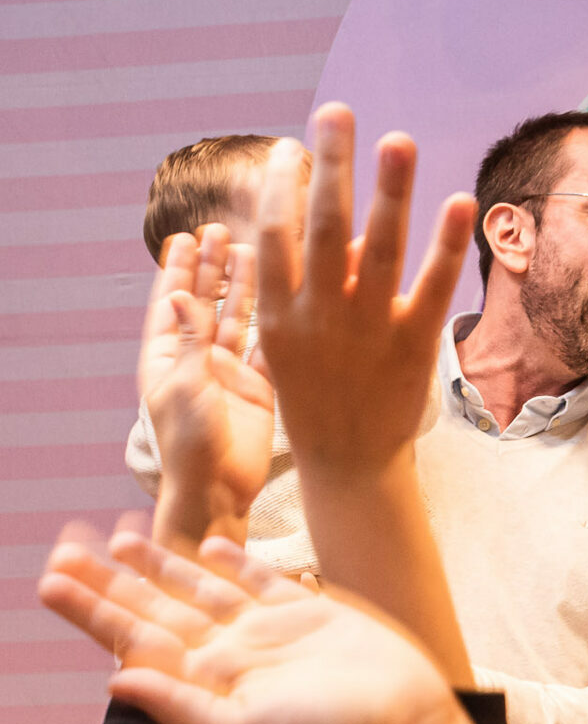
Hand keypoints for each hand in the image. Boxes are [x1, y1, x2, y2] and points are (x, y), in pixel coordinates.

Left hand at [39, 527, 462, 723]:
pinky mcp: (308, 613)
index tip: (51, 582)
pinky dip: (234, 561)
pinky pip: (261, 580)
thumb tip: (113, 681)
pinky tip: (210, 543)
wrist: (402, 723)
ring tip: (121, 539)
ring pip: (200, 589)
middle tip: (66, 550)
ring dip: (162, 565)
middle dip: (112, 582)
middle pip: (159, 608)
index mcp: (208, 682)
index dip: (94, 611)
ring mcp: (268, 630)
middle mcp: (230, 653)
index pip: (136, 640)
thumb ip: (179, 705)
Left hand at [141, 227, 275, 550]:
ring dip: (242, 287)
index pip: (172, 303)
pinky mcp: (260, 388)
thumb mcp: (185, 388)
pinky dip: (274, 322)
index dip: (178, 270)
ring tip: (250, 251)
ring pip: (237, 320)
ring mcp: (229, 373)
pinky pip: (266, 348)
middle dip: (212, 269)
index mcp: (167, 358)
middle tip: (220, 232)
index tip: (186, 237)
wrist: (219, 490)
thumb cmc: (189, 444)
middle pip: (205, 304)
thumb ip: (189, 341)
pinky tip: (283, 294)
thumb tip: (182, 294)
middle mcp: (198, 360)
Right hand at [255, 102, 474, 478]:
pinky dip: (446, 244)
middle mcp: (319, 314)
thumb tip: (347, 231)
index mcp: (279, 312)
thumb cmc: (317, 394)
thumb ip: (311, 286)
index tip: (289, 146)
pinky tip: (459, 201)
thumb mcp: (290, 343)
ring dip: (389, 191)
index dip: (279, 187)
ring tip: (397, 139)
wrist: (348, 463)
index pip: (273, 235)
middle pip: (321, 226)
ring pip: (378, 248)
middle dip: (329, 165)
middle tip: (336, 111)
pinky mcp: (413, 344)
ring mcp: (367, 328)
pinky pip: (432, 286)